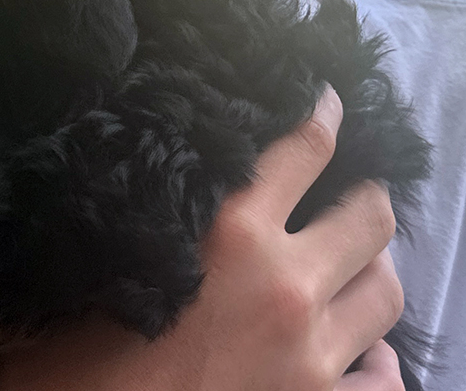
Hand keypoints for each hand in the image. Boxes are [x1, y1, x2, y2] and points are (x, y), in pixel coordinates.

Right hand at [0, 87, 404, 390]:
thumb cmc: (78, 365)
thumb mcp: (107, 265)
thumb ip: (148, 217)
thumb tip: (154, 176)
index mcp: (230, 232)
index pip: (305, 150)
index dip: (324, 116)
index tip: (329, 102)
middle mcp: (284, 284)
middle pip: (370, 217)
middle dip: (367, 197)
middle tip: (352, 193)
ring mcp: (313, 355)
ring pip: (387, 291)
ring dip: (375, 271)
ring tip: (356, 265)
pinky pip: (386, 378)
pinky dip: (379, 360)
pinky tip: (359, 352)